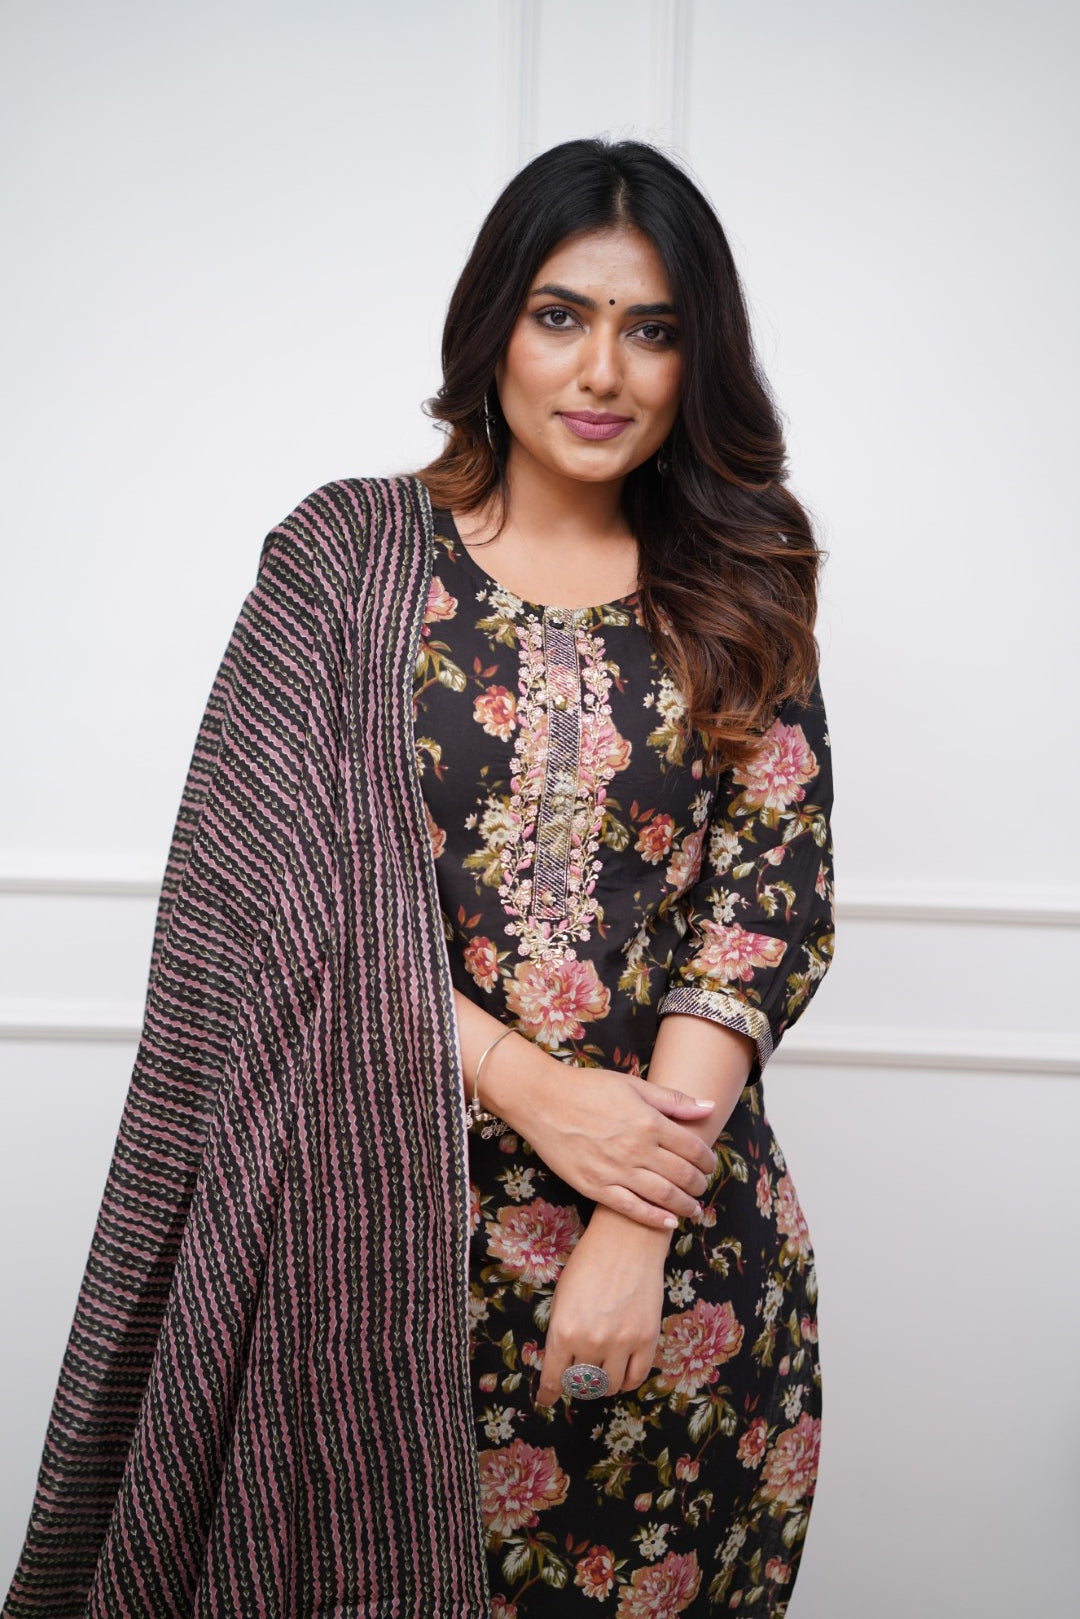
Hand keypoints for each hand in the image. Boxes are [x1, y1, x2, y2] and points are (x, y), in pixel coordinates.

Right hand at [495, 1051, 717, 1229]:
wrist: (542, 1101)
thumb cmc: (588, 1088)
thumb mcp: (633, 1085)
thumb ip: (673, 1100)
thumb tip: (709, 1107)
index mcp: (649, 1122)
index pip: (693, 1149)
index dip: (707, 1160)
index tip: (709, 1164)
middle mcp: (636, 1149)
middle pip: (683, 1175)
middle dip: (699, 1185)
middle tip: (702, 1187)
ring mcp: (616, 1171)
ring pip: (663, 1196)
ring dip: (685, 1205)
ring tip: (693, 1209)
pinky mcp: (595, 1187)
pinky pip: (632, 1209)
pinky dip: (655, 1219)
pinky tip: (668, 1222)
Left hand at [535, 1209, 666, 1406]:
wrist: (627, 1241)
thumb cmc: (588, 1263)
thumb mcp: (562, 1298)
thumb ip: (561, 1333)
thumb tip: (562, 1363)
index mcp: (563, 1331)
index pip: (554, 1379)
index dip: (548, 1394)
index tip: (547, 1399)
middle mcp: (591, 1343)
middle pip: (582, 1384)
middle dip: (577, 1383)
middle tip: (578, 1374)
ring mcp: (621, 1343)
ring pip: (609, 1385)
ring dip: (602, 1384)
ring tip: (601, 1372)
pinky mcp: (647, 1339)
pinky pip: (636, 1377)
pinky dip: (627, 1381)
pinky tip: (622, 1373)